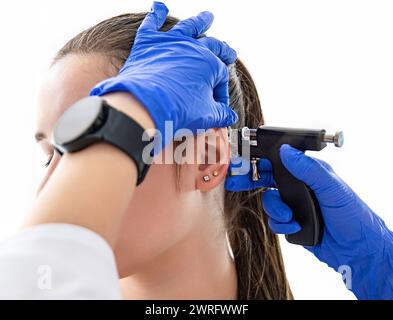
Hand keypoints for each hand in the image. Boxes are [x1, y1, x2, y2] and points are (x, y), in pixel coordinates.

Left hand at [90, 1, 237, 147]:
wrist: (145, 105)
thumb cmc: (179, 110)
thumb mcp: (206, 115)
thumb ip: (221, 114)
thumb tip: (230, 117)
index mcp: (210, 64)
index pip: (220, 77)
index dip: (220, 93)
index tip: (217, 105)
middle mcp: (193, 48)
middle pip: (212, 45)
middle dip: (223, 50)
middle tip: (229, 52)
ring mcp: (170, 42)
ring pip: (188, 27)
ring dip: (199, 21)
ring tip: (207, 17)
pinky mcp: (147, 42)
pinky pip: (152, 23)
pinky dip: (156, 14)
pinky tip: (158, 6)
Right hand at [225, 144, 392, 298]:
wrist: (356, 250)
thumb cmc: (353, 214)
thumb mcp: (332, 187)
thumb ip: (308, 169)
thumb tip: (286, 151)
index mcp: (307, 172)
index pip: (278, 161)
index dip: (259, 160)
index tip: (242, 162)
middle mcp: (298, 187)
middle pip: (266, 179)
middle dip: (250, 181)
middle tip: (236, 183)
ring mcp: (293, 205)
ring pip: (268, 203)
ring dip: (275, 210)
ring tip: (289, 216)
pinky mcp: (291, 223)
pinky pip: (274, 221)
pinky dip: (282, 224)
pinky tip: (296, 226)